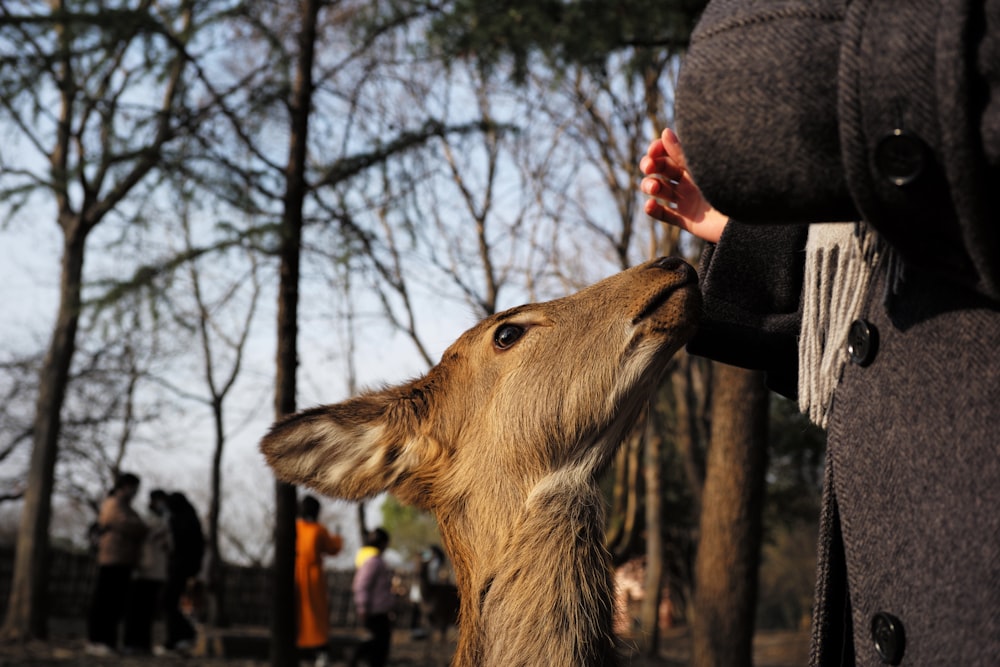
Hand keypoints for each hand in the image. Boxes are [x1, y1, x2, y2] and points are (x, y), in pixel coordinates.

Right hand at [639, 128, 727, 243]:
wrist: (750, 217)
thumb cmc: (732, 185)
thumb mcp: (704, 168)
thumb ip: (683, 153)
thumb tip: (665, 132)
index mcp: (697, 165)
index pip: (670, 154)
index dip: (658, 151)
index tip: (653, 150)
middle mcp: (690, 182)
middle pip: (662, 171)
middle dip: (651, 167)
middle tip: (649, 167)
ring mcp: (688, 201)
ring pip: (660, 191)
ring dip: (650, 186)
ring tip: (654, 187)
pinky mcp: (687, 220)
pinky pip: (665, 215)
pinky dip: (653, 210)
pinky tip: (650, 205)